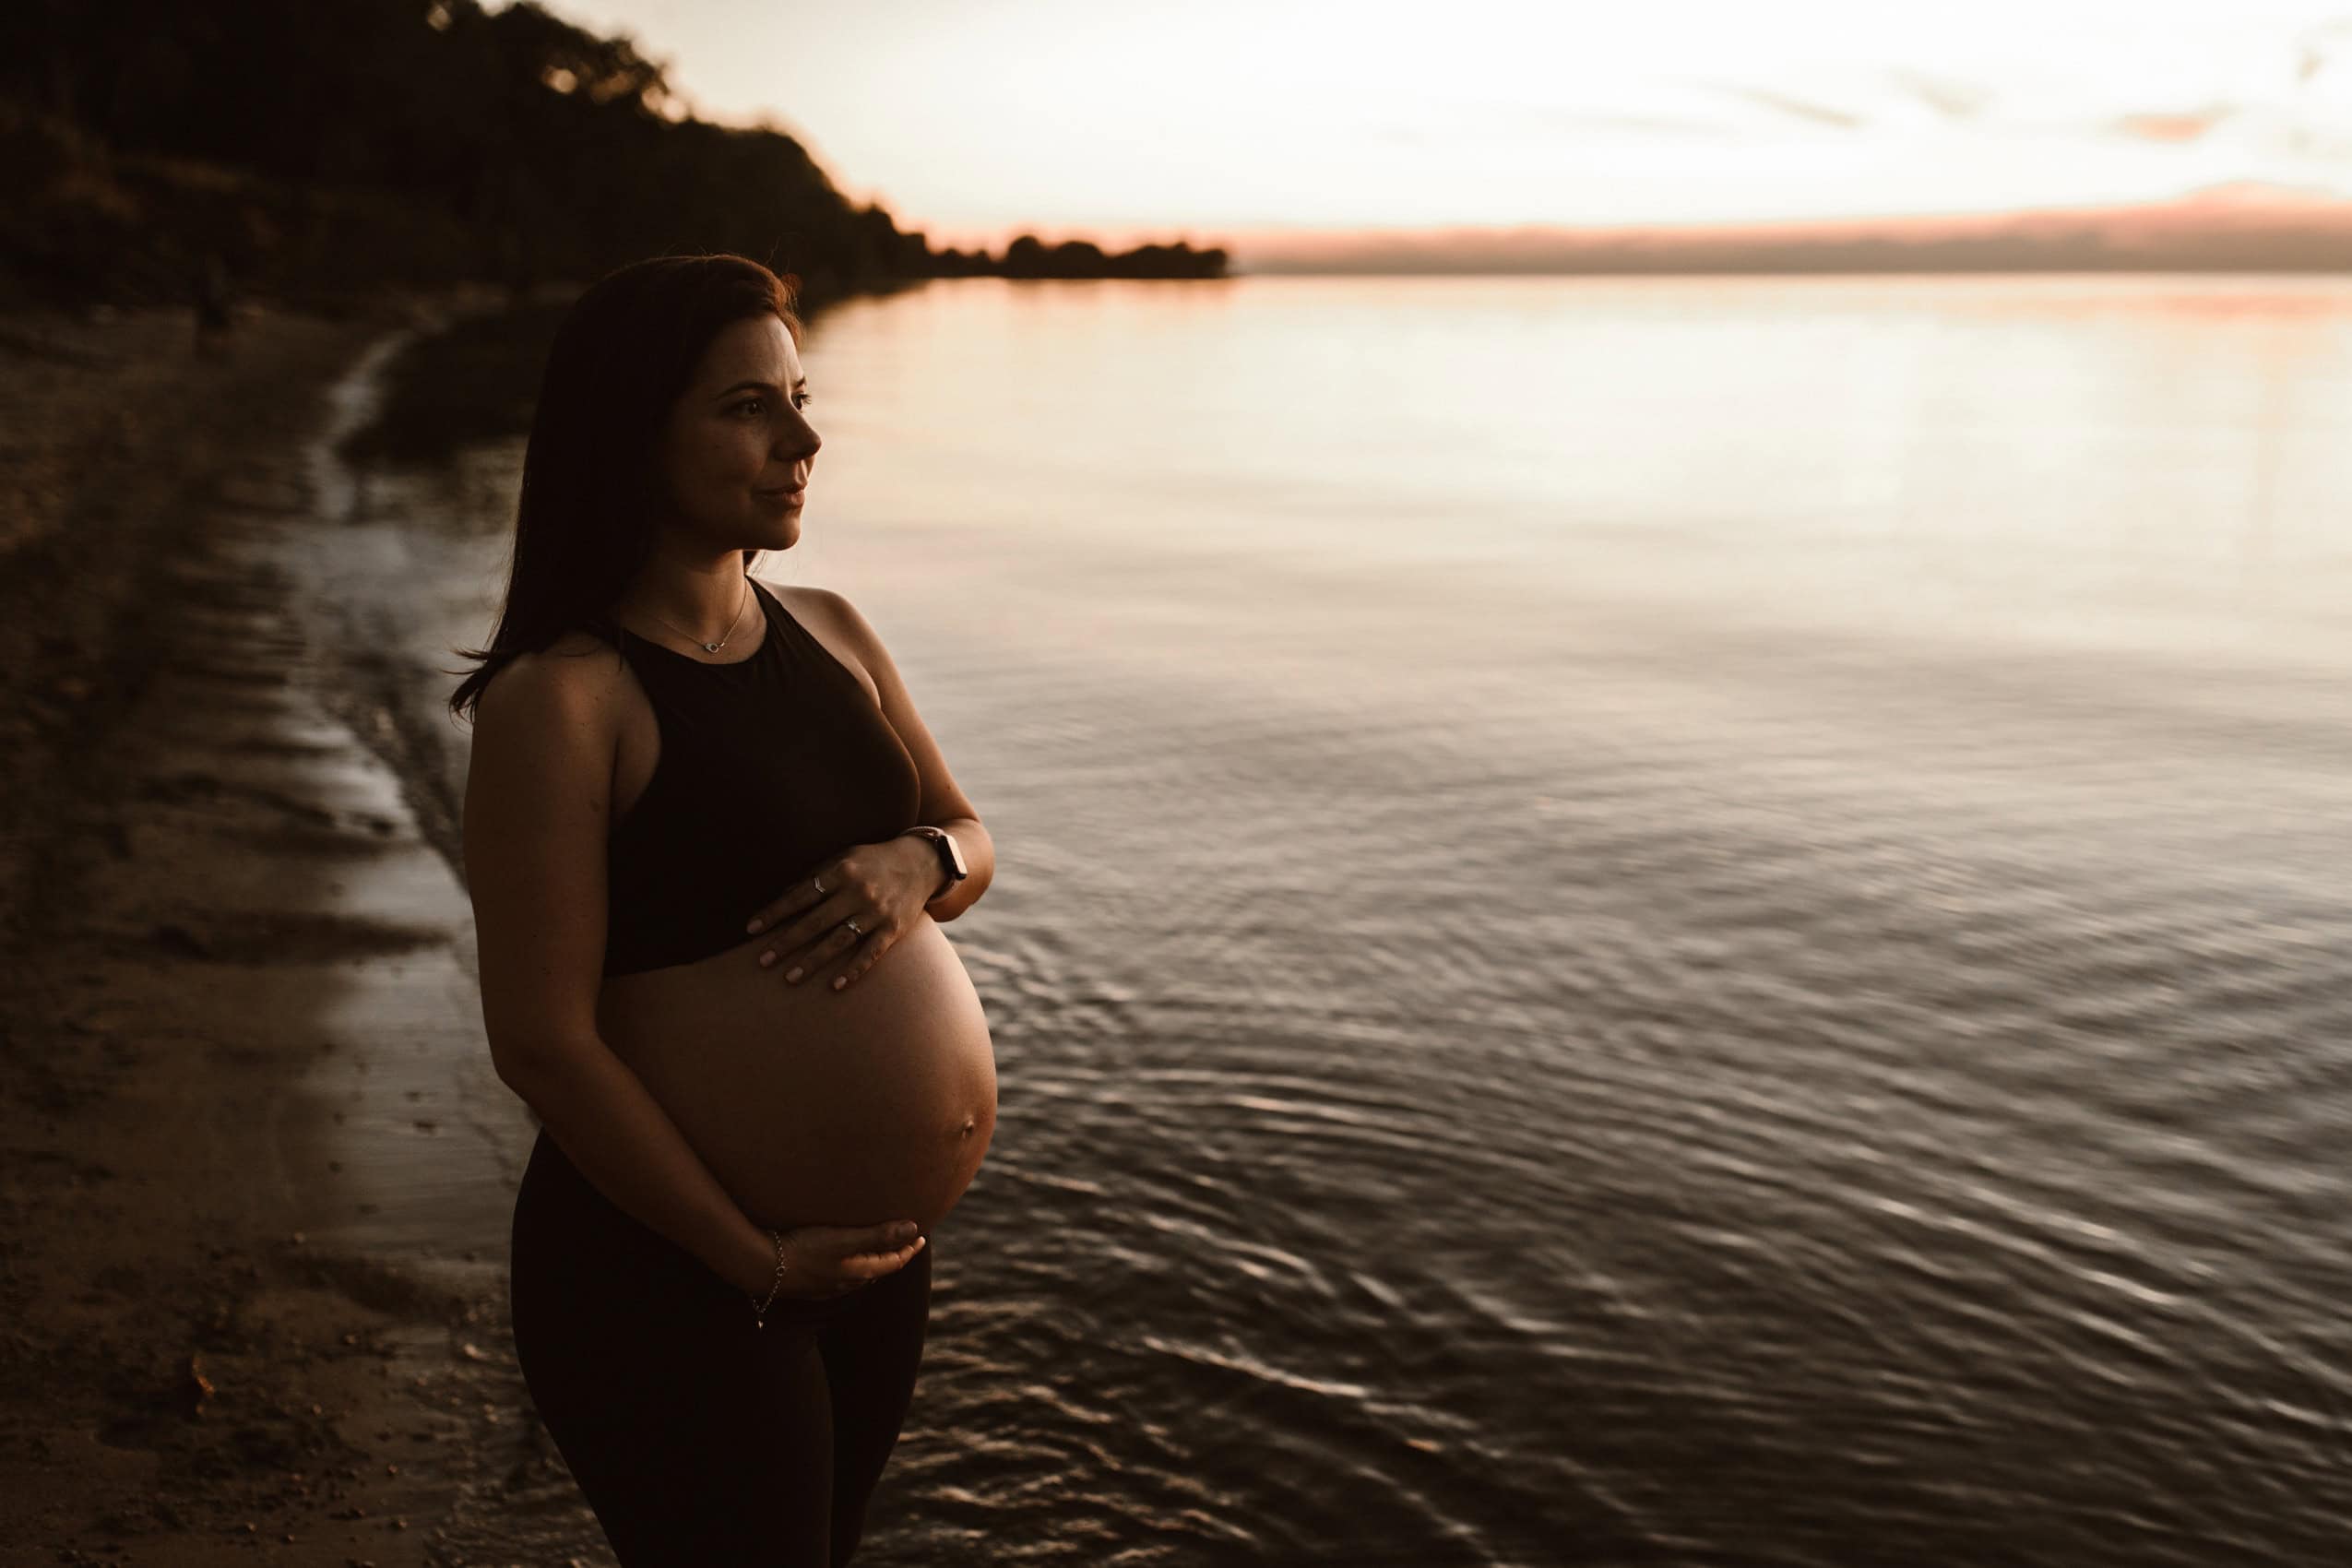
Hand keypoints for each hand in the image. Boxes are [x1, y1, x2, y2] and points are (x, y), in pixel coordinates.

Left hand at [742, 835, 939, 991]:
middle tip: (762, 961)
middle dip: (786, 942)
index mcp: (841, 871)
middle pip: (815, 922)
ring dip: (812, 961)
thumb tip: (783, 896)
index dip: (774, 913)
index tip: (751, 930)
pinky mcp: (893, 929)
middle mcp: (858, 892)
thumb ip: (815, 877)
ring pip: (839, 941)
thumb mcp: (843, 859)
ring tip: (789, 978)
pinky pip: (871, 953)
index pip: (800, 896)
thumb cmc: (872, 861)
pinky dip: (854, 970)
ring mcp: (877, 912)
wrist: (921, 863)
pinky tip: (835, 986)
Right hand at [750, 1220, 927, 1300]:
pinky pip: (841, 1275)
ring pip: (859, 1273)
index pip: (893, 1262)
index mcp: (859, 1272)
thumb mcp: (844, 1239)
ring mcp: (828, 1286)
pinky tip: (843, 1257)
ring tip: (877, 1245)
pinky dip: (852, 1263)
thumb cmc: (805, 1249)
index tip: (922, 1236)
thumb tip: (914, 1228)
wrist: (763, 1267)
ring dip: (872, 1259)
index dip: (909, 1248)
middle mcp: (846, 1283)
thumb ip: (878, 1234)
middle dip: (893, 1254)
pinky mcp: (812, 1283)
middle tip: (903, 1239)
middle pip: (878, 1269)